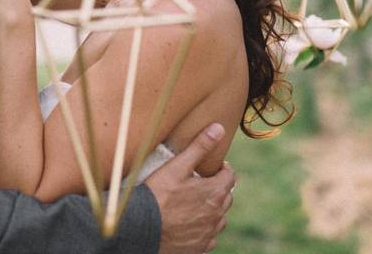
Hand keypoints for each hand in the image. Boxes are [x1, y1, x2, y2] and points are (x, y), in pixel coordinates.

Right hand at [145, 123, 234, 253]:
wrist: (142, 228)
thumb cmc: (158, 195)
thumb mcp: (177, 166)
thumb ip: (199, 147)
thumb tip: (218, 128)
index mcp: (215, 192)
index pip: (229, 177)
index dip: (222, 169)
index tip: (213, 167)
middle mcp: (217, 215)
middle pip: (226, 197)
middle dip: (218, 189)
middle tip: (202, 184)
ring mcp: (209, 233)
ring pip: (219, 219)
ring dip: (212, 210)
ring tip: (196, 204)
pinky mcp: (200, 247)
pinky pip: (209, 237)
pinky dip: (203, 229)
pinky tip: (190, 224)